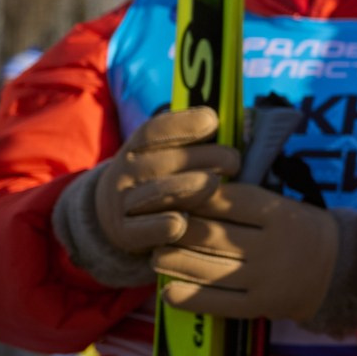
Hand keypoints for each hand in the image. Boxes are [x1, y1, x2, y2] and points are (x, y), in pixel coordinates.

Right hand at [94, 107, 238, 253]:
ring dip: (186, 186)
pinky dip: (164, 226)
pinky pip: (145, 229)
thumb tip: (237, 126)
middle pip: (164, 161)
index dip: (183, 124)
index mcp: (135, 149)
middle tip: (234, 162)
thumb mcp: (168, 158)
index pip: (154, 131)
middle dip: (203, 158)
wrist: (118, 219)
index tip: (213, 121)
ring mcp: (122, 204)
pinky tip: (181, 222)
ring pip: (157, 192)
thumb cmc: (161, 181)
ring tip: (213, 183)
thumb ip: (195, 145)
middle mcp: (124, 173)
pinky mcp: (125, 234)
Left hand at [151, 183, 336, 322]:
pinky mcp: (258, 306)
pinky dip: (184, 297)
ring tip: (160, 256)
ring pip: (202, 268)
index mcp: (280, 215)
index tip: (175, 197)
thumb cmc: (297, 231)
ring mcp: (264, 279)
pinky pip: (212, 302)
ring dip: (171, 261)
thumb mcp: (281, 206)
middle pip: (206, 234)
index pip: (223, 201)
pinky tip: (169, 291)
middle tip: (158, 228)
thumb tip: (186, 194)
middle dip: (174, 229)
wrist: (337, 271)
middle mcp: (272, 246)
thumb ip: (241, 201)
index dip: (192, 198)